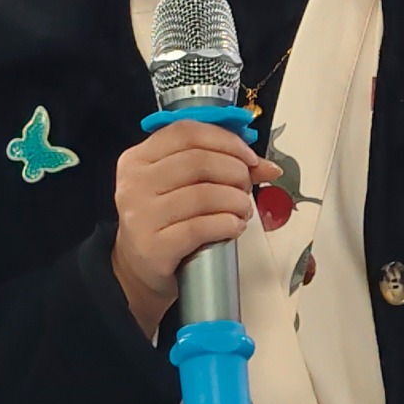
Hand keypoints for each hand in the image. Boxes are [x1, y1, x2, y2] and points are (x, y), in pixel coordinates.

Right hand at [109, 120, 281, 339]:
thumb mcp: (182, 186)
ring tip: (243, 210)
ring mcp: (141, 215)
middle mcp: (135, 183)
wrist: (137, 270)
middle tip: (246, 187)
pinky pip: (201, 227)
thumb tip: (268, 167)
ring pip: (203, 194)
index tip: (249, 158)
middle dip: (235, 172)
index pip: (186, 132)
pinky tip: (234, 227)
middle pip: (198, 161)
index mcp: (138, 158)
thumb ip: (219, 166)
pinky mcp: (153, 246)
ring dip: (236, 201)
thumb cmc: (165, 222)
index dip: (225, 141)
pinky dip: (227, 224)